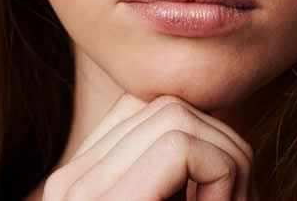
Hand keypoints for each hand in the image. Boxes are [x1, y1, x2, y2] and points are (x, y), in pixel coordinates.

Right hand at [40, 94, 255, 200]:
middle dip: (223, 148)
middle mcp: (68, 182)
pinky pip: (181, 145)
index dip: (204, 139)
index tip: (223, 193)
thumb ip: (178, 176)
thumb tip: (221, 132)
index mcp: (81, 184)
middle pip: (165, 105)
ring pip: (176, 114)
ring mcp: (77, 191)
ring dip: (227, 164)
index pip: (146, 109)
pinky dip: (221, 177)